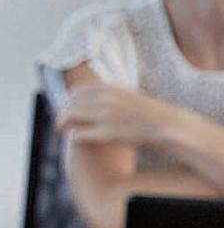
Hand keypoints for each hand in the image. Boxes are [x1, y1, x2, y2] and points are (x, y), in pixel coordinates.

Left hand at [55, 81, 183, 149]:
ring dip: (61, 124)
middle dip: (60, 113)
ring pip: (68, 117)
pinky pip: (77, 134)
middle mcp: (104, 99)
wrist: (166, 125)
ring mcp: (104, 115)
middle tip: (59, 124)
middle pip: (68, 104)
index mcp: (108, 88)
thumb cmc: (147, 114)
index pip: (74, 92)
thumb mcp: (126, 95)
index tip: (64, 109)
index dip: (66, 101)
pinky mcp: (106, 132)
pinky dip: (73, 136)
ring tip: (62, 131)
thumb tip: (86, 98)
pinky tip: (75, 139)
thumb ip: (107, 94)